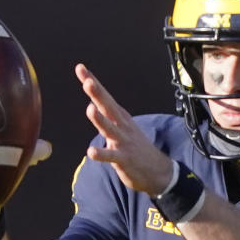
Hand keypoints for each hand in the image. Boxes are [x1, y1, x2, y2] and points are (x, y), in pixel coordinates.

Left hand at [76, 63, 174, 194]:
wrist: (158, 171)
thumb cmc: (136, 148)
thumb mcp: (122, 128)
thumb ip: (107, 117)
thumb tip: (92, 104)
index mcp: (120, 117)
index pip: (104, 97)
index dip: (93, 82)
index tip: (80, 68)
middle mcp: (122, 126)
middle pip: (108, 107)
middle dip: (97, 94)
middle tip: (87, 81)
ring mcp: (123, 142)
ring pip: (110, 129)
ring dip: (100, 119)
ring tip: (90, 109)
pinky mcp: (124, 159)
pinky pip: (111, 156)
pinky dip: (102, 154)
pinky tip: (91, 152)